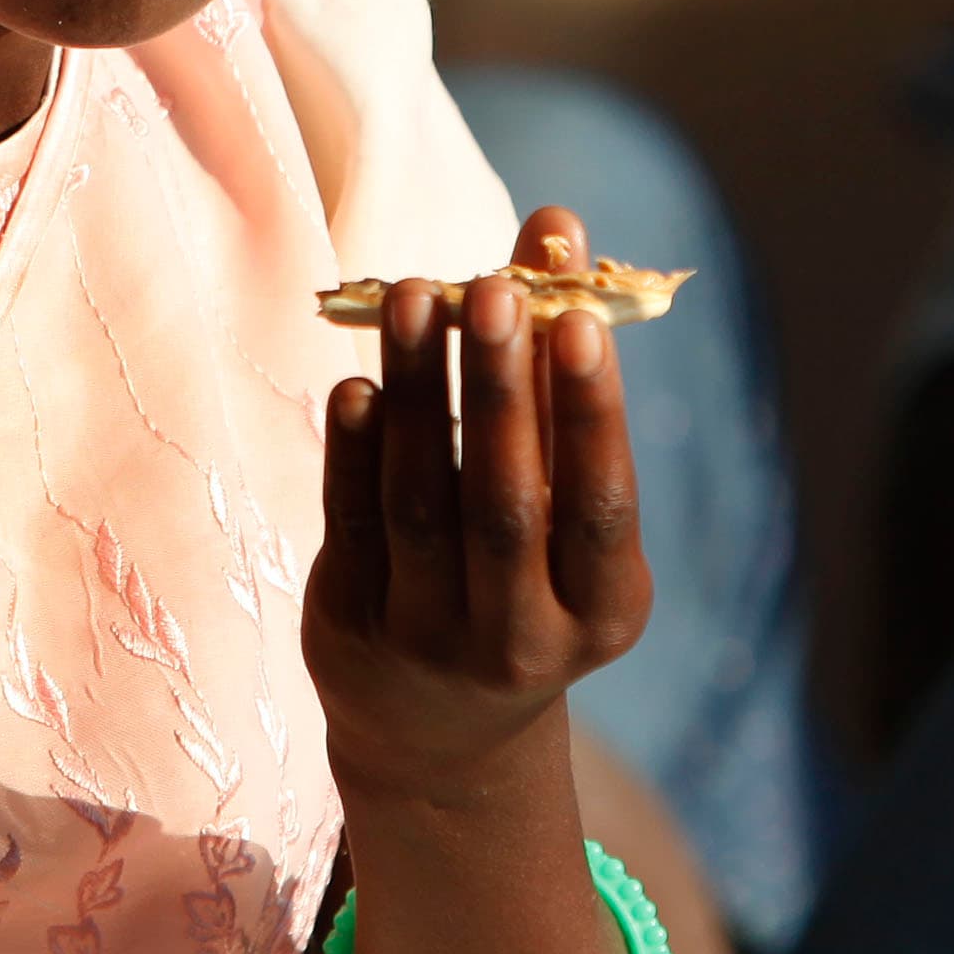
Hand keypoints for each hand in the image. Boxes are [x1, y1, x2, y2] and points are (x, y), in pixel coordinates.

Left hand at [305, 209, 654, 806]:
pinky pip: (353, 525)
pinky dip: (355, 448)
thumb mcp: (564, 494)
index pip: (601, 505)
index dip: (591, 411)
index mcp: (603, 611)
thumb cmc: (527, 566)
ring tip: (415, 294)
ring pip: (421, 505)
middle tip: (491, 287)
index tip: (579, 316)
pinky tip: (360, 379)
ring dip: (418, 392)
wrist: (440, 729)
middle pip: (507, 504)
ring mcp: (429, 643)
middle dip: (500, 389)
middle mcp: (522, 641)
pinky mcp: (350, 631)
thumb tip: (556, 225)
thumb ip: (559, 366)